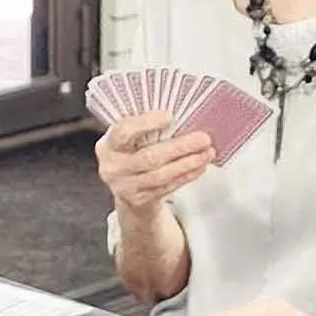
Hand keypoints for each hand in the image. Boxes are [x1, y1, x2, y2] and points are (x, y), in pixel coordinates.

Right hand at [97, 113, 213, 217]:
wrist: (126, 188)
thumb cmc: (132, 153)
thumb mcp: (129, 139)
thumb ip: (144, 127)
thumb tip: (181, 114)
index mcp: (108, 145)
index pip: (124, 132)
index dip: (146, 123)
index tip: (169, 116)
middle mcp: (112, 167)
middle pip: (149, 157)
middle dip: (180, 147)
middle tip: (203, 138)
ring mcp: (125, 186)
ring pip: (161, 175)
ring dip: (188, 163)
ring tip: (207, 153)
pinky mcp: (139, 200)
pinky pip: (167, 187)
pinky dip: (186, 176)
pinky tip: (199, 166)